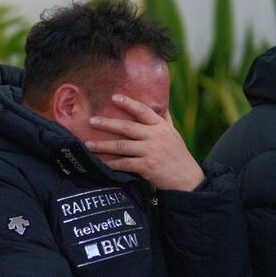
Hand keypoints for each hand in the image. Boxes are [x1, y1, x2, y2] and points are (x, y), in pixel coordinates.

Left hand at [84, 94, 204, 190]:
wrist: (187, 179)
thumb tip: (161, 104)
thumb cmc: (178, 155)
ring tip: (89, 144)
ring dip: (103, 144)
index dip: (128, 103)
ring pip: (122, 145)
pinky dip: (111, 163)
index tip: (114, 97)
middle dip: (107, 123)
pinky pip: (124, 163)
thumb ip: (165, 119)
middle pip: (127, 127)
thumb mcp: (174, 134)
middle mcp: (155, 136)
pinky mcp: (147, 166)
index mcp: (161, 126)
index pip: (143, 110)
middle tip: (92, 121)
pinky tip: (101, 162)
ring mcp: (150, 151)